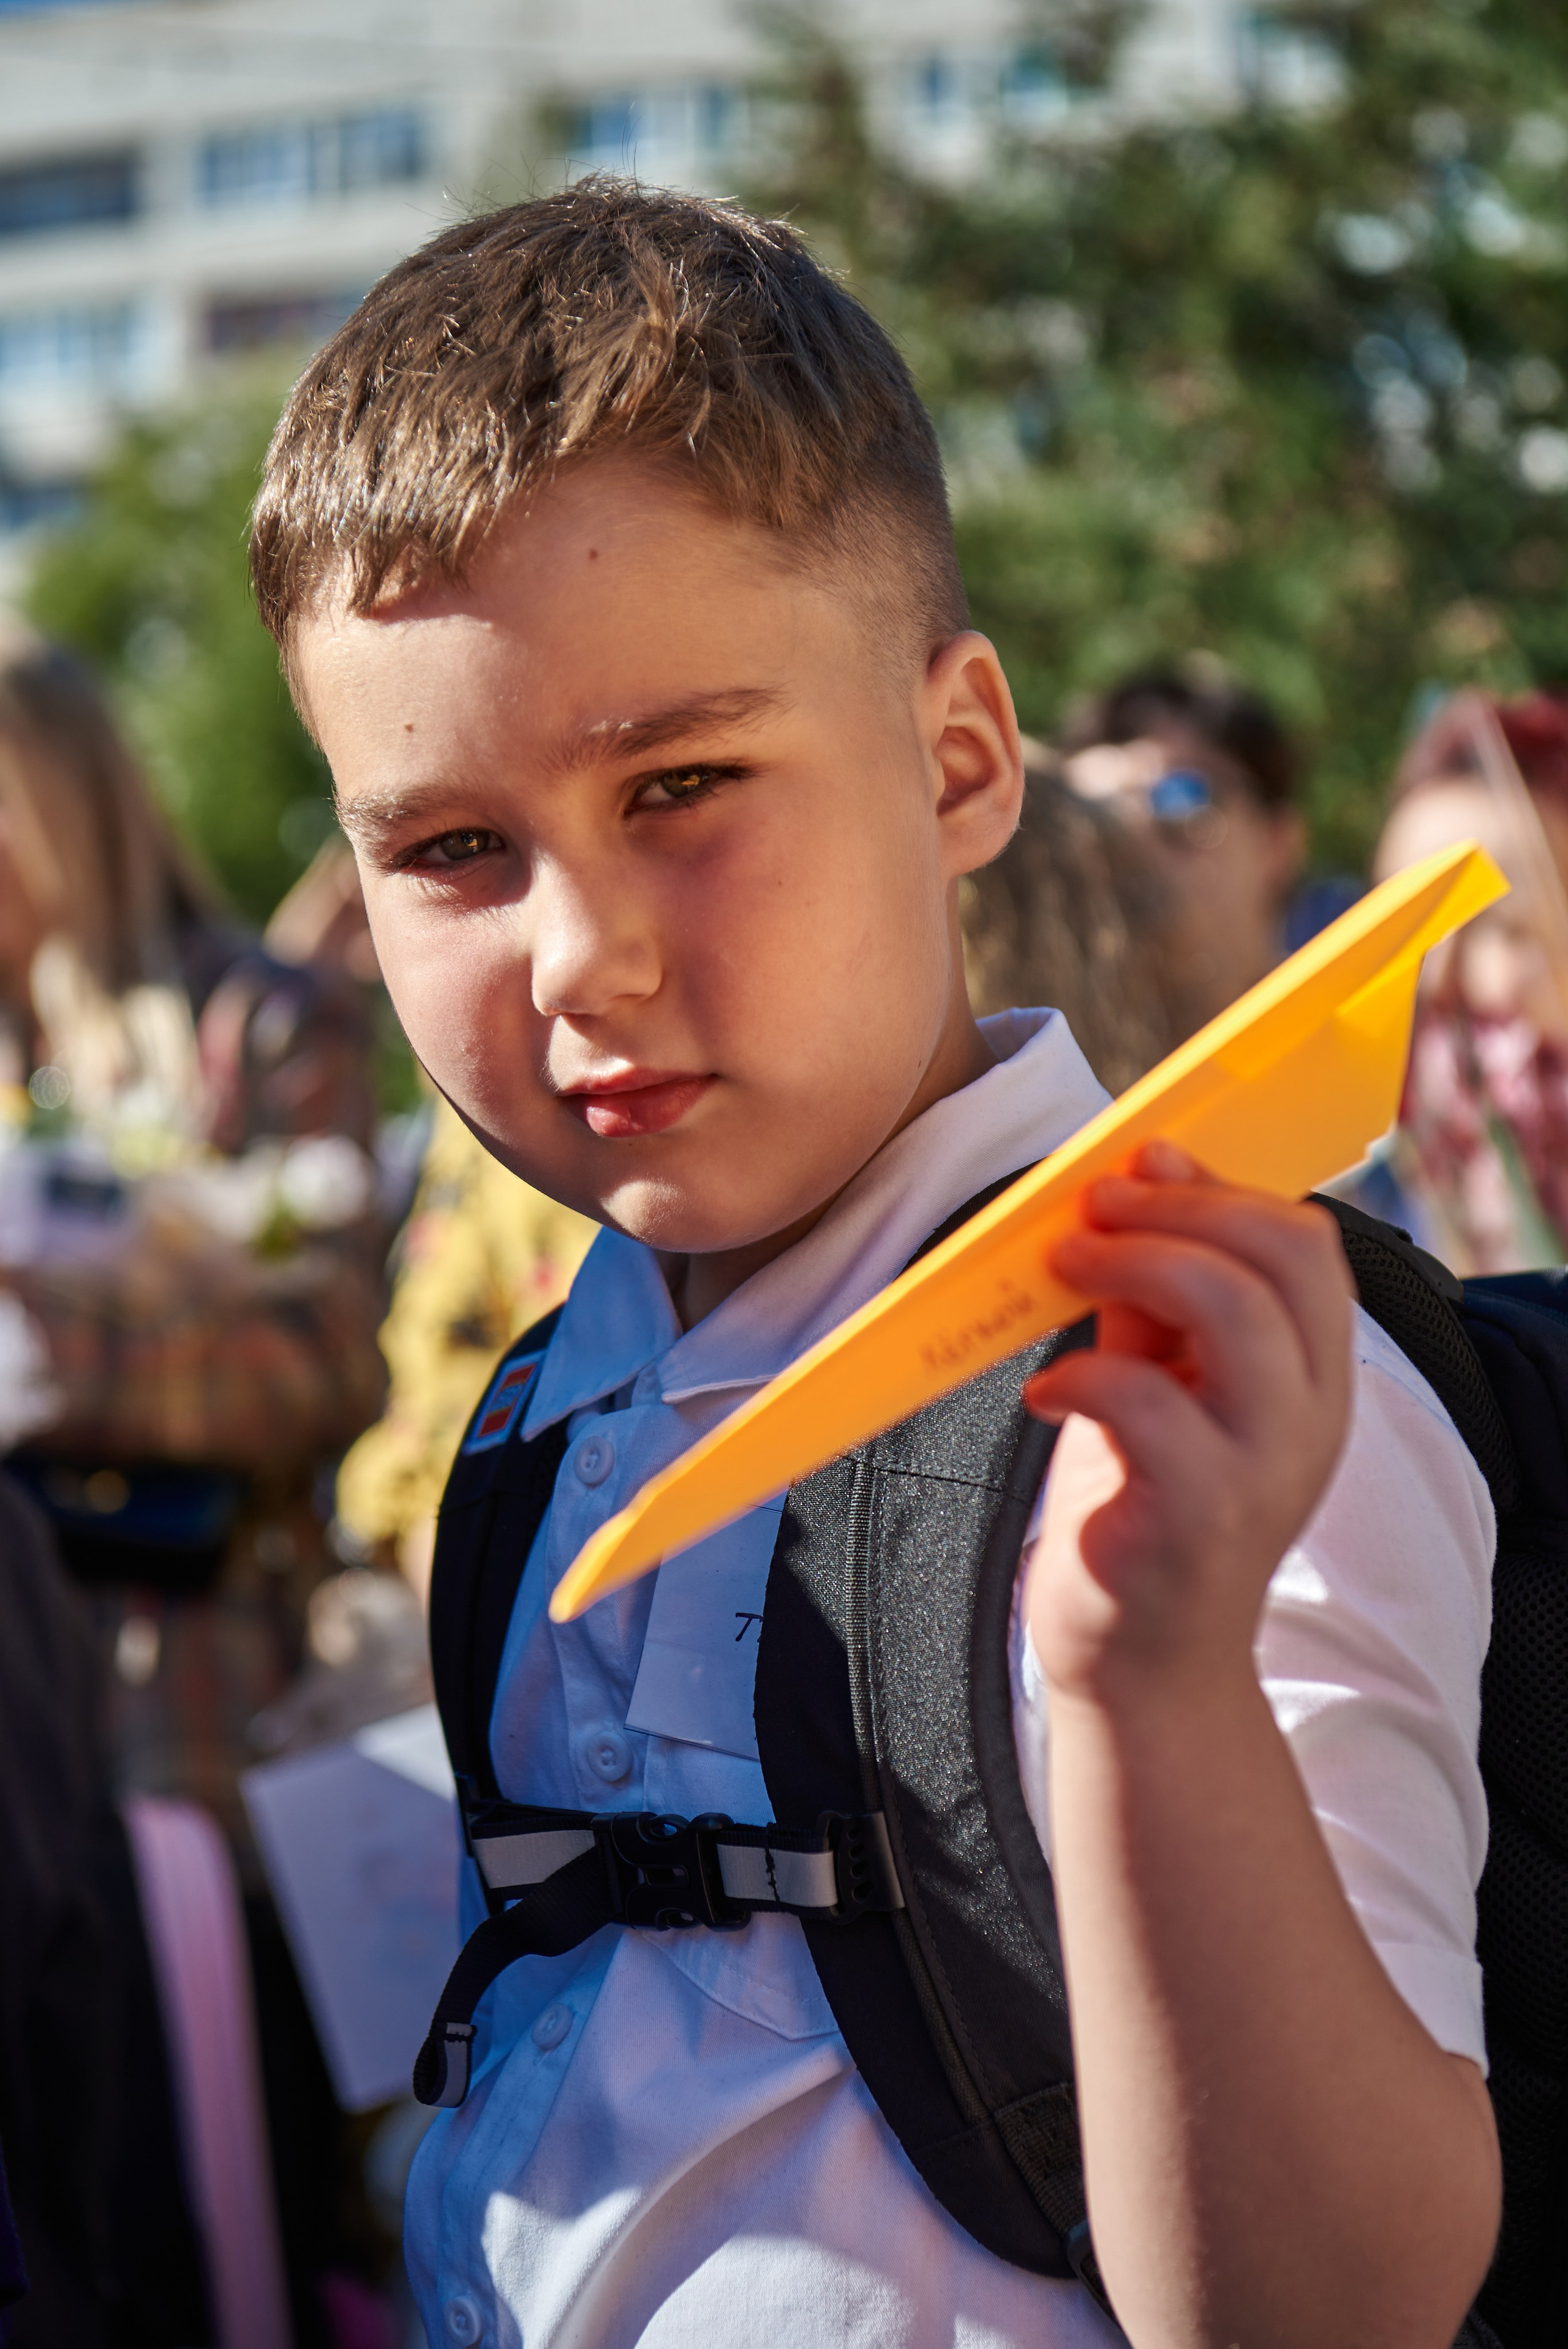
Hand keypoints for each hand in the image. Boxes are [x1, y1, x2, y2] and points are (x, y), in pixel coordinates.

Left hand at [1021, 1139, 1352, 1707]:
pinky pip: (1146, 1407)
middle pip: (1281, 1259)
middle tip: (1091, 1212)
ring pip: (1233, 1313)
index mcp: (1310, 1381)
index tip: (1140, 1165)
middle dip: (1177, 1208)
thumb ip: (1159, 1297)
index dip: (1222, 1188)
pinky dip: (1081, 1378)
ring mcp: (1260, 1473)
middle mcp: (1306, 1422)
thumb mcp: (1164, 1389)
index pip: (1309, 1246)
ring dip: (1135, 1266)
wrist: (1141, 1672)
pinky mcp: (1195, 1521)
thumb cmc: (1144, 1513)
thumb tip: (1144, 1170)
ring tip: (1066, 1273)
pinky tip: (1043, 1396)